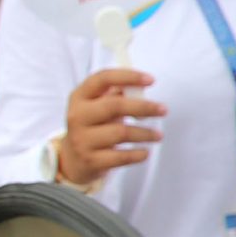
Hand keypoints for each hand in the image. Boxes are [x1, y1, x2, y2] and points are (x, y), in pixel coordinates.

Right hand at [58, 68, 164, 183]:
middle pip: (114, 105)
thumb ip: (117, 94)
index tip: (151, 80)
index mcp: (80, 97)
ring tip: (158, 135)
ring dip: (145, 133)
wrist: (72, 160)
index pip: (102, 79)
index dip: (128, 76)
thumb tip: (142, 88)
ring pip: (121, 132)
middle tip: (163, 109)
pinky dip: (137, 154)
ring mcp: (82, 139)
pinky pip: (121, 156)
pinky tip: (145, 152)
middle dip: (143, 107)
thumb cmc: (93, 126)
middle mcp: (78, 116)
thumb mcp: (98, 106)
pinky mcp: (91, 160)